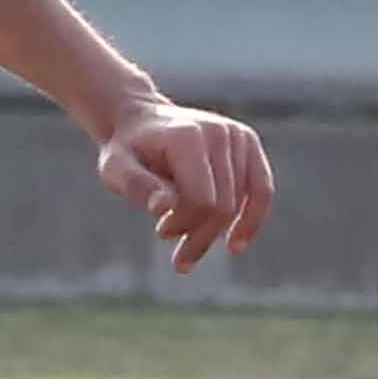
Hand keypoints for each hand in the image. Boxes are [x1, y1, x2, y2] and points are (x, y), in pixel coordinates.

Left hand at [95, 95, 273, 273]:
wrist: (140, 122)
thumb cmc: (127, 151)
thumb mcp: (115, 169)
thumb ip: (136, 186)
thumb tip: (162, 208)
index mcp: (187, 136)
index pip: (201, 200)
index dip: (184, 225)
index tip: (161, 231)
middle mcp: (219, 132)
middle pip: (223, 206)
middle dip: (200, 236)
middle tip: (178, 257)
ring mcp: (237, 135)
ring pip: (239, 204)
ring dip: (215, 232)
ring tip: (188, 246)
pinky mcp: (248, 142)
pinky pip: (262, 189)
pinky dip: (252, 219)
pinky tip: (236, 244)